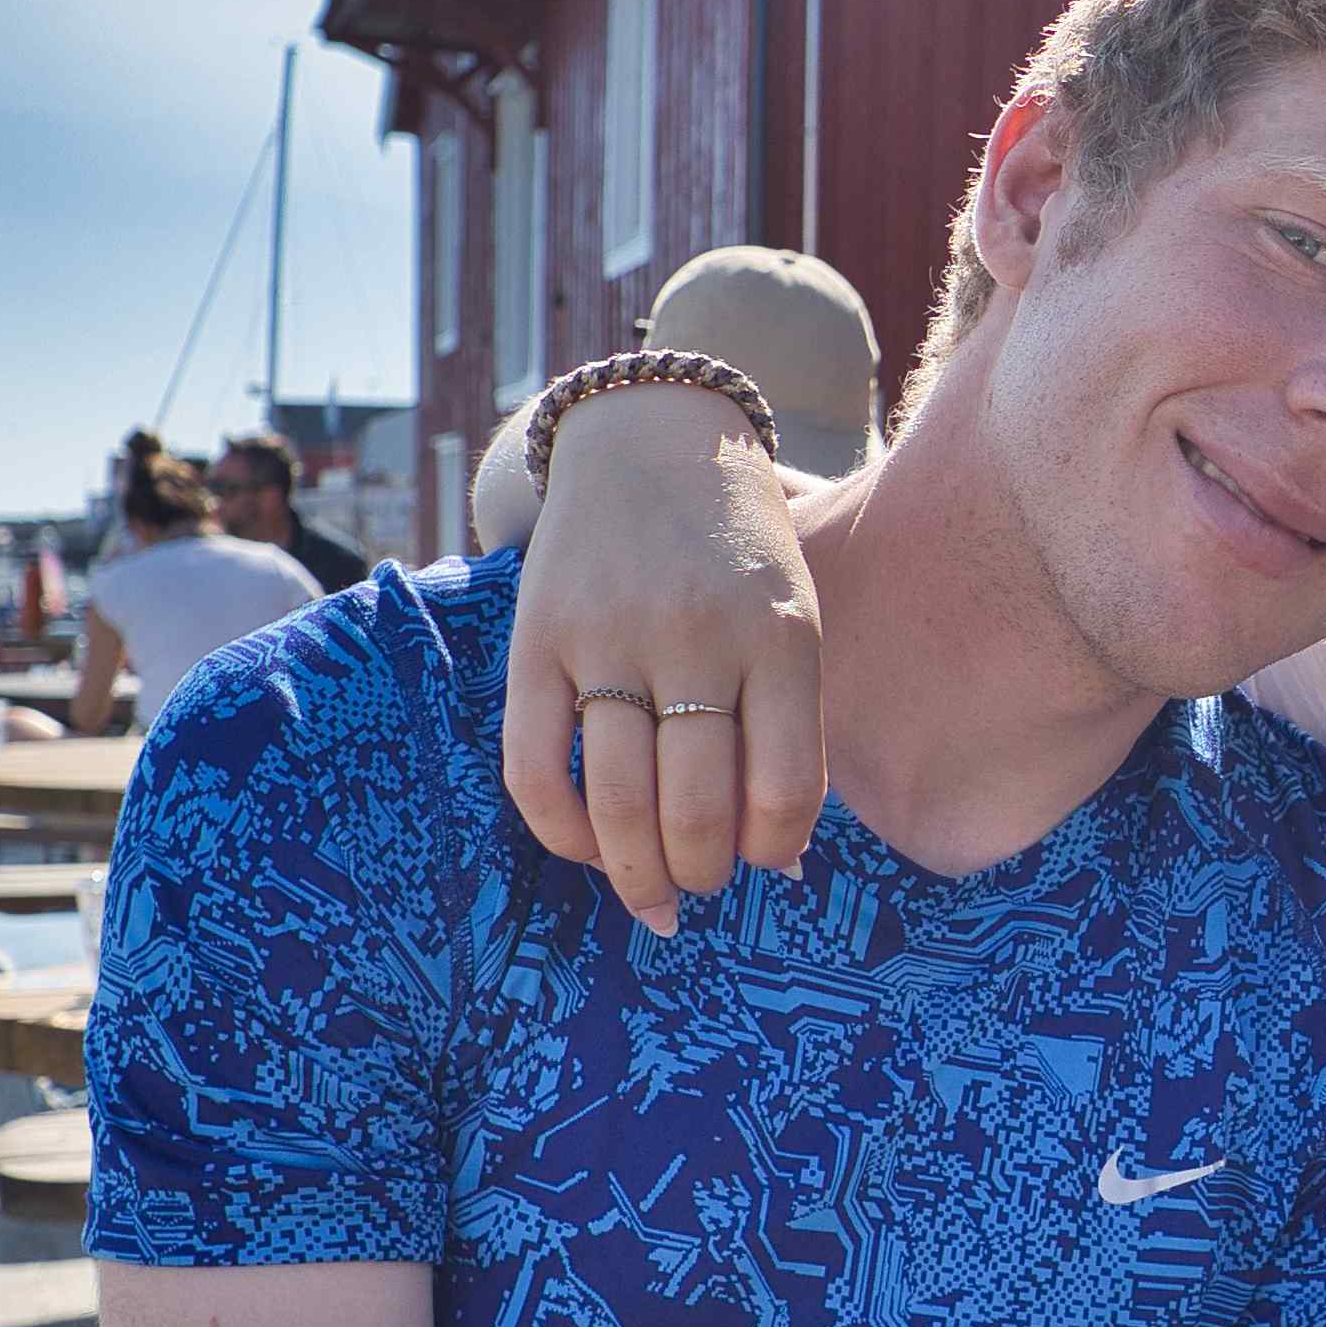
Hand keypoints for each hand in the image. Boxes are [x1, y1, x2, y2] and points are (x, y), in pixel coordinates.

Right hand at [498, 386, 826, 932]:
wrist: (650, 437)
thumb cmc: (740, 546)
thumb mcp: (793, 614)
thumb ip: (793, 725)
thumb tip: (783, 862)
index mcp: (778, 635)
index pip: (784, 790)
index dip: (775, 852)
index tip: (769, 859)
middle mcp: (693, 637)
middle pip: (694, 811)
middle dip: (702, 874)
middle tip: (702, 880)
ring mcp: (607, 637)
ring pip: (615, 802)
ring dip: (637, 873)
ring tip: (654, 889)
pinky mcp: (536, 639)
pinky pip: (532, 767)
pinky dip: (561, 832)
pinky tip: (589, 847)